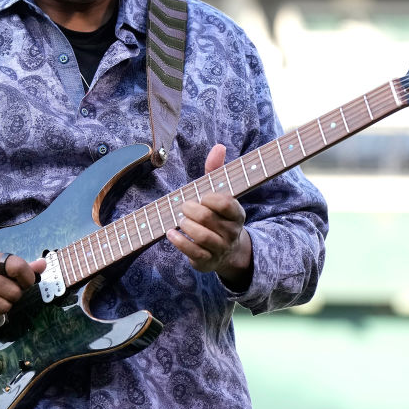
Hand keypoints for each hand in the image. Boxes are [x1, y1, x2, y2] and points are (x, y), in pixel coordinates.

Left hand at [165, 143, 253, 289]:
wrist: (226, 252)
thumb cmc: (217, 216)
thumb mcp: (219, 194)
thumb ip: (216, 171)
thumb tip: (218, 146)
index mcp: (237, 214)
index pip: (227, 204)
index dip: (210, 198)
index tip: (202, 196)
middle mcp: (232, 233)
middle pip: (208, 218)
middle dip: (191, 209)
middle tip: (184, 206)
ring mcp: (220, 249)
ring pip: (202, 236)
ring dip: (185, 224)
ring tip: (180, 219)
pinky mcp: (207, 261)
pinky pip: (192, 252)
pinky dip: (179, 241)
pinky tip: (170, 233)